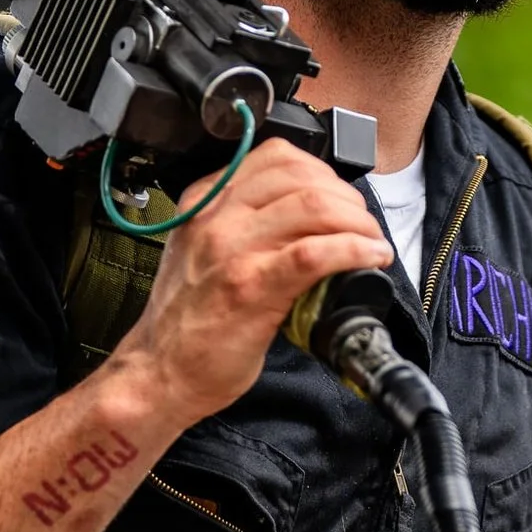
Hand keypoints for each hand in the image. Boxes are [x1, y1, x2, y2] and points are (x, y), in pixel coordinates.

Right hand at [114, 138, 389, 437]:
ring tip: (372, 242)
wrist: (159, 373)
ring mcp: (232, 249)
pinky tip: (370, 257)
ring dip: (358, 222)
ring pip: (314, 206)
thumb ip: (238, 228)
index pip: (275, 158)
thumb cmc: (186, 325)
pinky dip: (353, 250)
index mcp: (204, 202)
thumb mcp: (201, 254)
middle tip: (364, 225)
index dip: (323, 173)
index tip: (341, 198)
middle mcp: (216, 216)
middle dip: (347, 197)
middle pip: (302, 177)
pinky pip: (314, 252)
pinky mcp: (252, 286)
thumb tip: (300, 222)